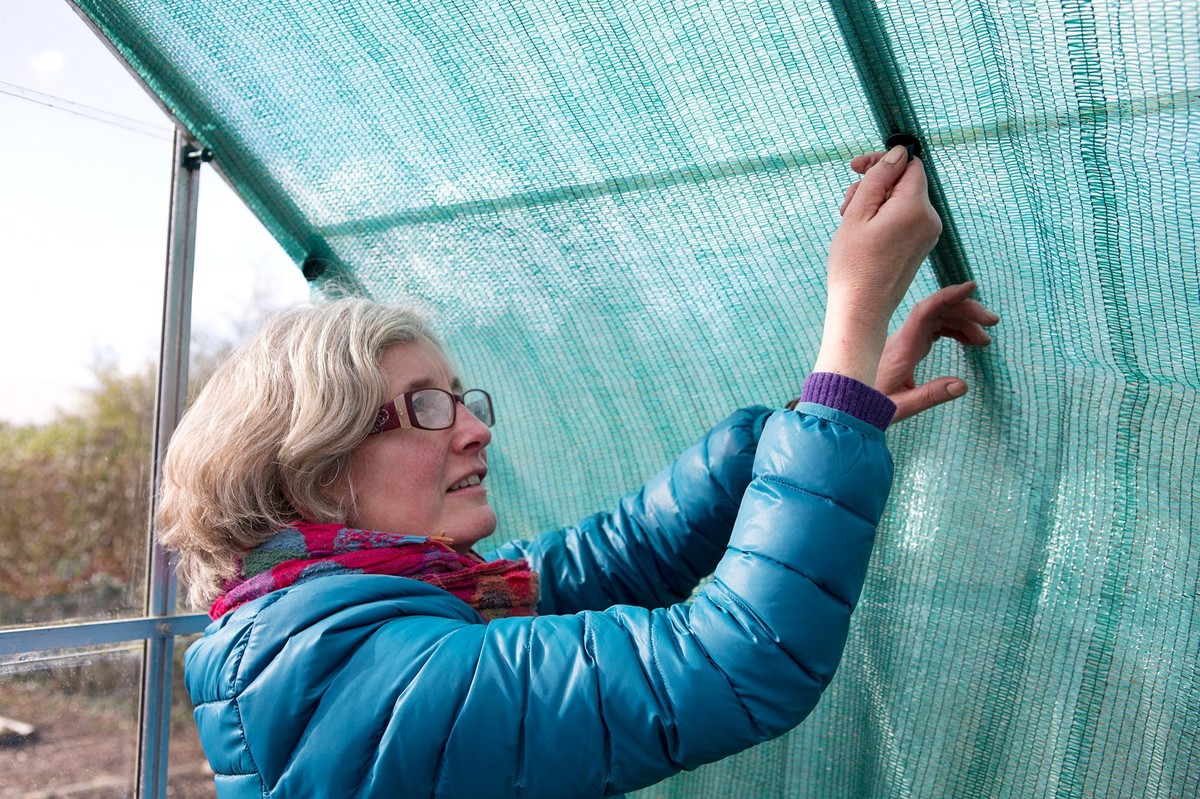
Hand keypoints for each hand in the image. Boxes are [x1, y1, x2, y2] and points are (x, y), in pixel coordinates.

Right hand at [814, 147, 942, 384]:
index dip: (883, 161)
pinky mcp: (921, 246)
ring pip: (902, 201)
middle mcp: (929, 218)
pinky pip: (904, 219)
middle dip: (874, 186)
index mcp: (915, 207)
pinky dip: (883, 219)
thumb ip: (878, 178)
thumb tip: (897, 154)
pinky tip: (863, 235)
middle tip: (845, 206)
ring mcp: (927, 234)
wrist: (862, 308)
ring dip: (875, 204)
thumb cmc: (854, 263)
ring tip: (850, 223)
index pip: (909, 164)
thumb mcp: (857, 214)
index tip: (855, 168)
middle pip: (904, 182)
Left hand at [876, 281, 999, 421]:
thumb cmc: (866, 406)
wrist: (846, 404)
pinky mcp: (907, 347)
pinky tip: (969, 341)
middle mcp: (903, 338)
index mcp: (901, 347)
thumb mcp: (899, 406)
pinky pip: (934, 329)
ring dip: (963, 322)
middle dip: (966, 310)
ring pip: (938, 319)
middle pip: (937, 311)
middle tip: (992, 322)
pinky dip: (954, 330)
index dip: (948, 296)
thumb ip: (930, 396)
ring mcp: (905, 341)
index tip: (971, 287)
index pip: (925, 312)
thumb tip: (963, 385)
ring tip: (985, 340)